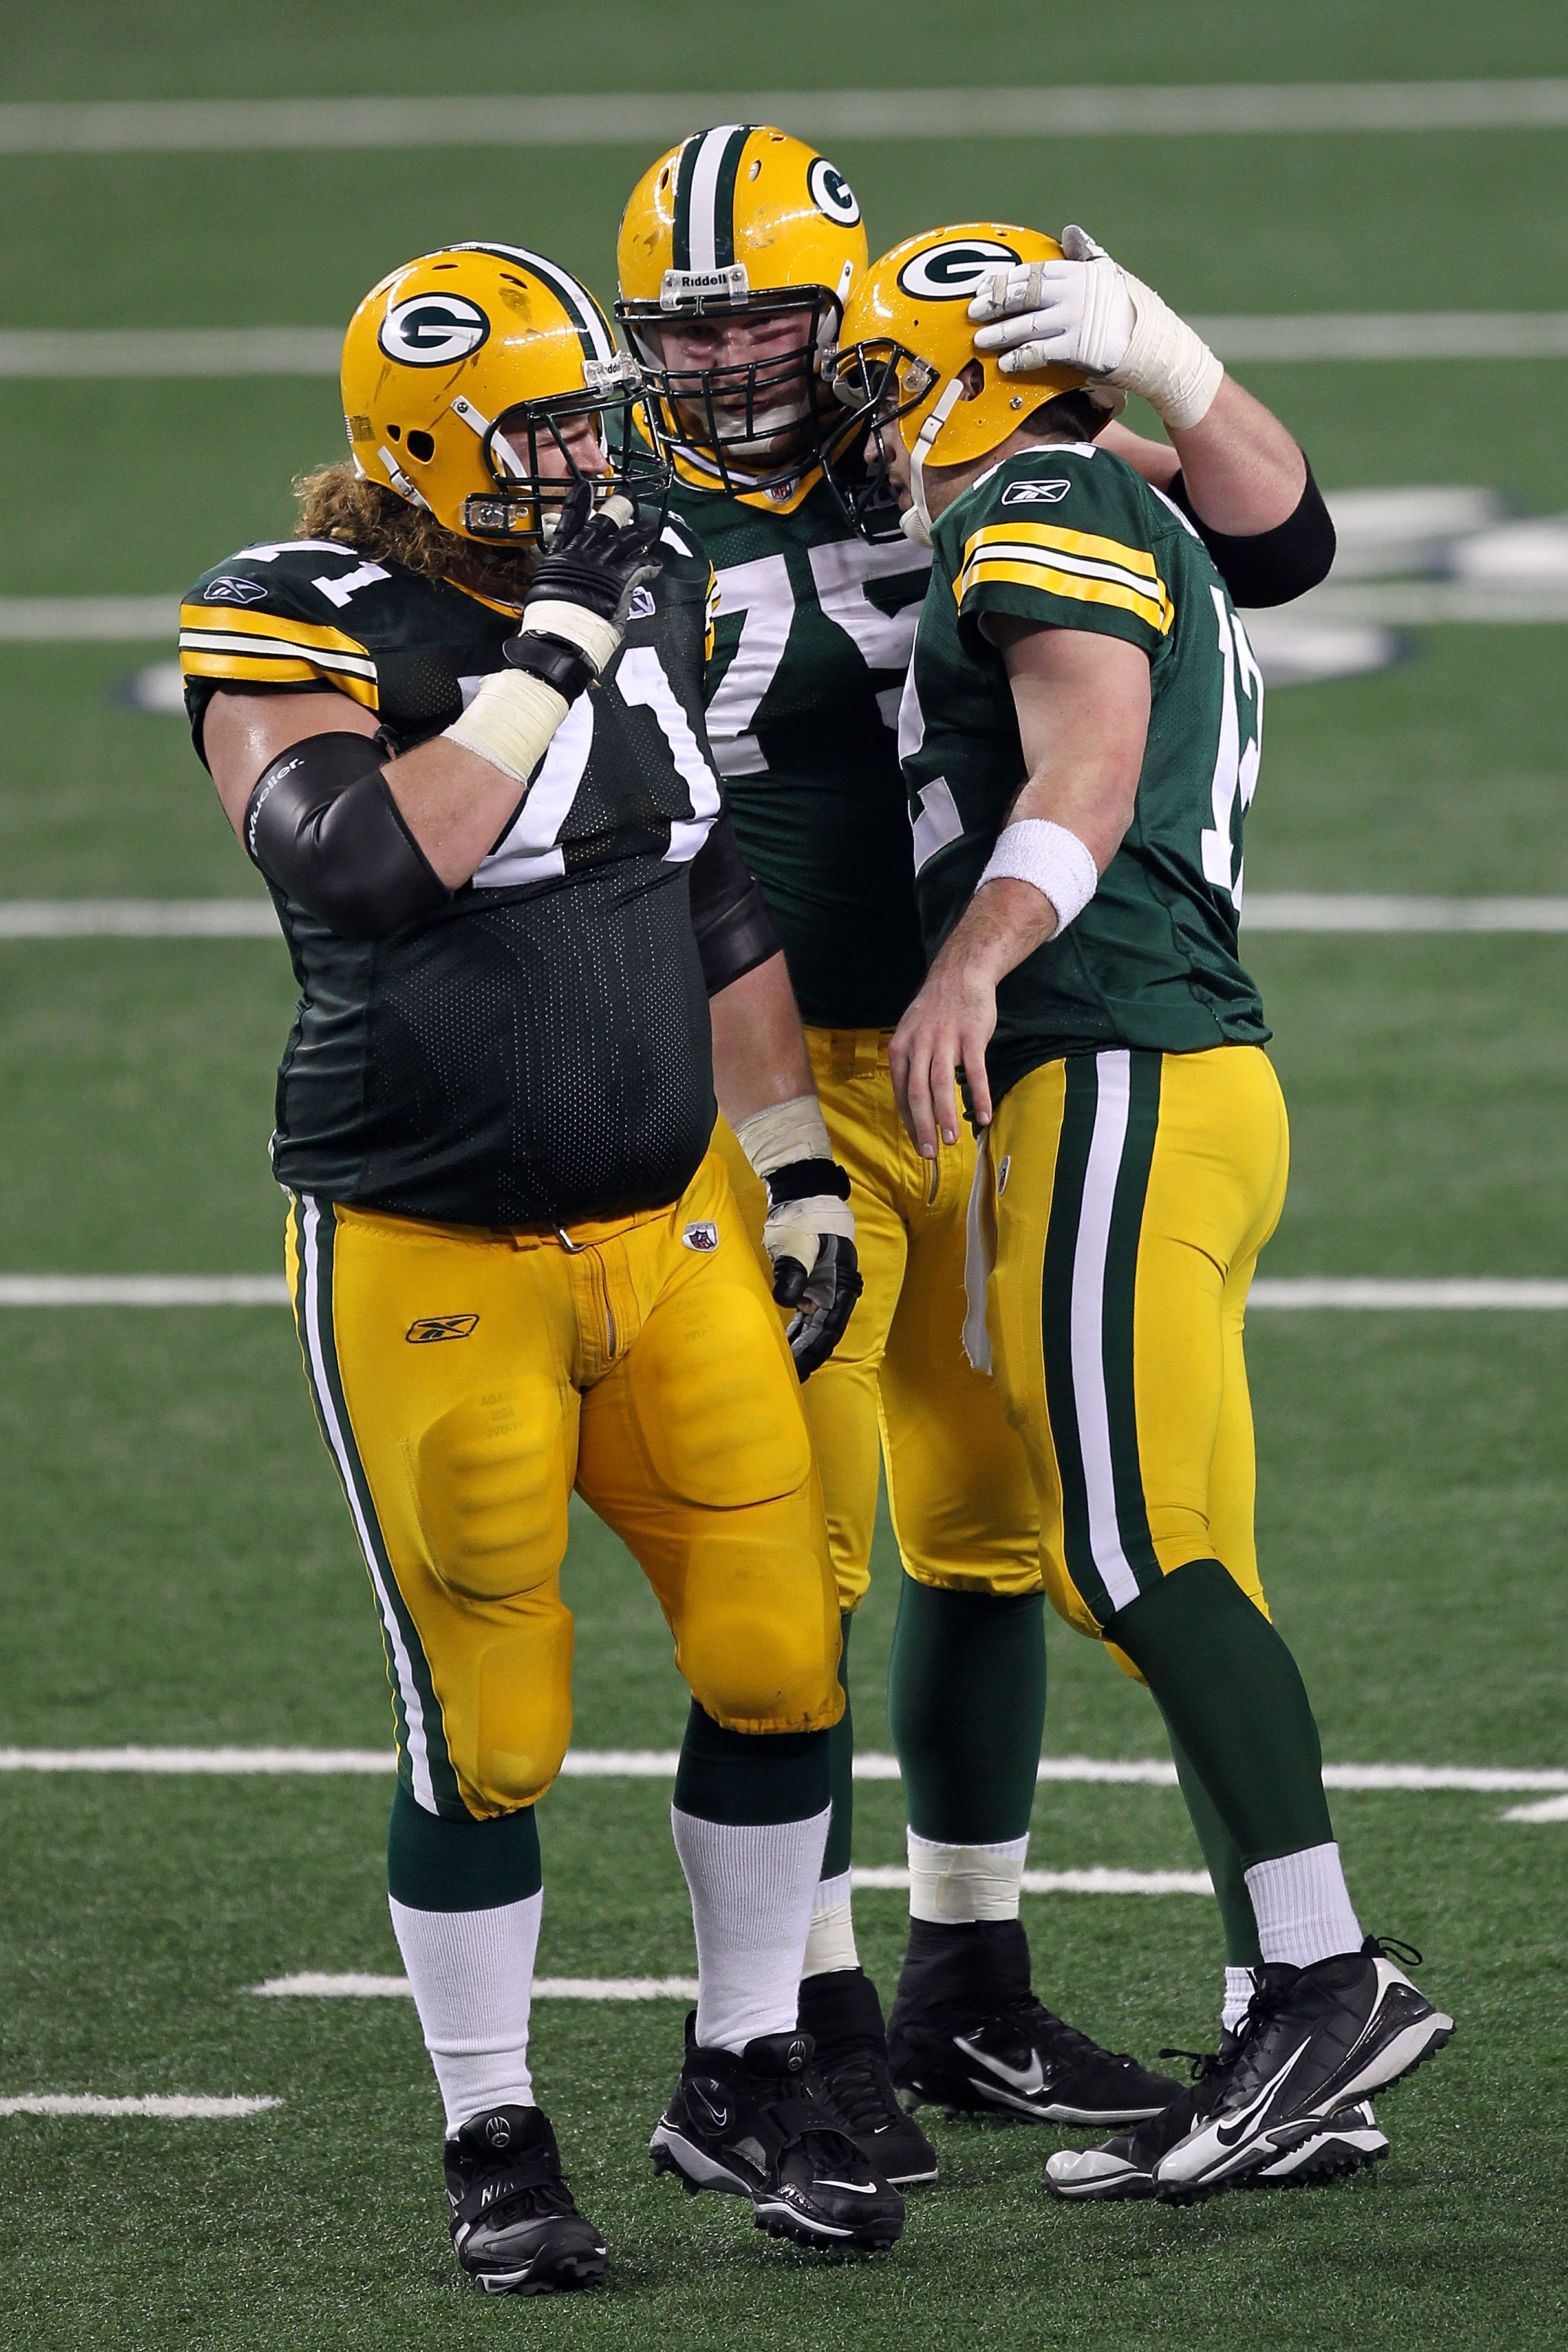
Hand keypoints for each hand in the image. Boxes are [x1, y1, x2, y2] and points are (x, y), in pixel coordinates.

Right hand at [509, 479, 662, 682]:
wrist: (558, 638)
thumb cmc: (549, 625)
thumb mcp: (544, 596)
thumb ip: (558, 584)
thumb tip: (563, 589)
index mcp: (558, 560)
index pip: (567, 525)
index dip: (576, 504)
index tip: (582, 487)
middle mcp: (579, 558)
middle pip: (600, 526)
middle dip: (615, 509)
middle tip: (626, 496)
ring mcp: (599, 567)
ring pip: (622, 541)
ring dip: (637, 532)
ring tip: (648, 527)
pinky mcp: (617, 581)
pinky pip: (638, 566)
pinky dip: (648, 563)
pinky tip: (656, 562)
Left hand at [761, 1163, 861, 1380]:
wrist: (804, 1192)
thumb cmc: (803, 1216)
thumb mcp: (796, 1242)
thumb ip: (793, 1272)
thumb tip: (786, 1302)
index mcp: (840, 1285)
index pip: (828, 1329)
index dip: (813, 1352)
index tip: (798, 1372)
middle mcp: (836, 1291)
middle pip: (823, 1333)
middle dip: (806, 1356)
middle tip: (787, 1379)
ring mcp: (824, 1288)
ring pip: (814, 1326)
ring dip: (800, 1345)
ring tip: (784, 1367)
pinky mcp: (811, 1283)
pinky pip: (806, 1314)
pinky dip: (795, 1330)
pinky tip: (783, 1343)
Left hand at [889, 954, 998, 1156]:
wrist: (960, 974)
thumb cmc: (936, 1011)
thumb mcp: (911, 1033)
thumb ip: (910, 1064)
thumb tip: (912, 1101)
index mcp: (901, 1047)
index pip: (902, 1092)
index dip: (909, 1120)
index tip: (918, 1142)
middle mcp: (919, 1045)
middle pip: (918, 1093)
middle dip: (923, 1126)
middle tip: (930, 1152)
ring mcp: (945, 1039)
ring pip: (942, 1085)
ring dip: (947, 1116)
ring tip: (952, 1141)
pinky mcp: (971, 1036)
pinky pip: (975, 1071)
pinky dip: (979, 1095)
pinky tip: (984, 1116)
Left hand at [968, 224, 1135, 379]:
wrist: (1153, 344)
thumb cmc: (1129, 308)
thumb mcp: (1109, 273)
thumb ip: (1085, 254)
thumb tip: (1070, 231)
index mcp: (1077, 273)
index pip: (1031, 272)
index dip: (1003, 280)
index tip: (982, 286)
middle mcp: (1072, 293)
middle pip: (1023, 296)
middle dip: (995, 303)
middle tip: (973, 312)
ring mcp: (1073, 320)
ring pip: (1026, 325)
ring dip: (1000, 333)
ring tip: (980, 340)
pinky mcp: (1076, 348)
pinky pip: (1039, 352)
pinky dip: (1020, 357)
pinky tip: (1005, 363)